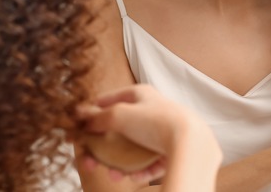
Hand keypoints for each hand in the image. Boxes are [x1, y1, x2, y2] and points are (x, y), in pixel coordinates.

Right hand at [78, 84, 220, 182]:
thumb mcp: (118, 115)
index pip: (112, 99)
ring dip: (120, 163)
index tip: (80, 126)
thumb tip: (80, 117)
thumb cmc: (155, 122)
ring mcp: (163, 131)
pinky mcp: (173, 149)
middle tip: (90, 160)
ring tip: (114, 175)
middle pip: (122, 129)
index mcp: (141, 94)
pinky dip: (139, 170)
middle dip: (104, 147)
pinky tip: (132, 177)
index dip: (94, 111)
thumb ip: (98, 117)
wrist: (190, 143)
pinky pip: (151, 161)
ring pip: (135, 148)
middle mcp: (153, 110)